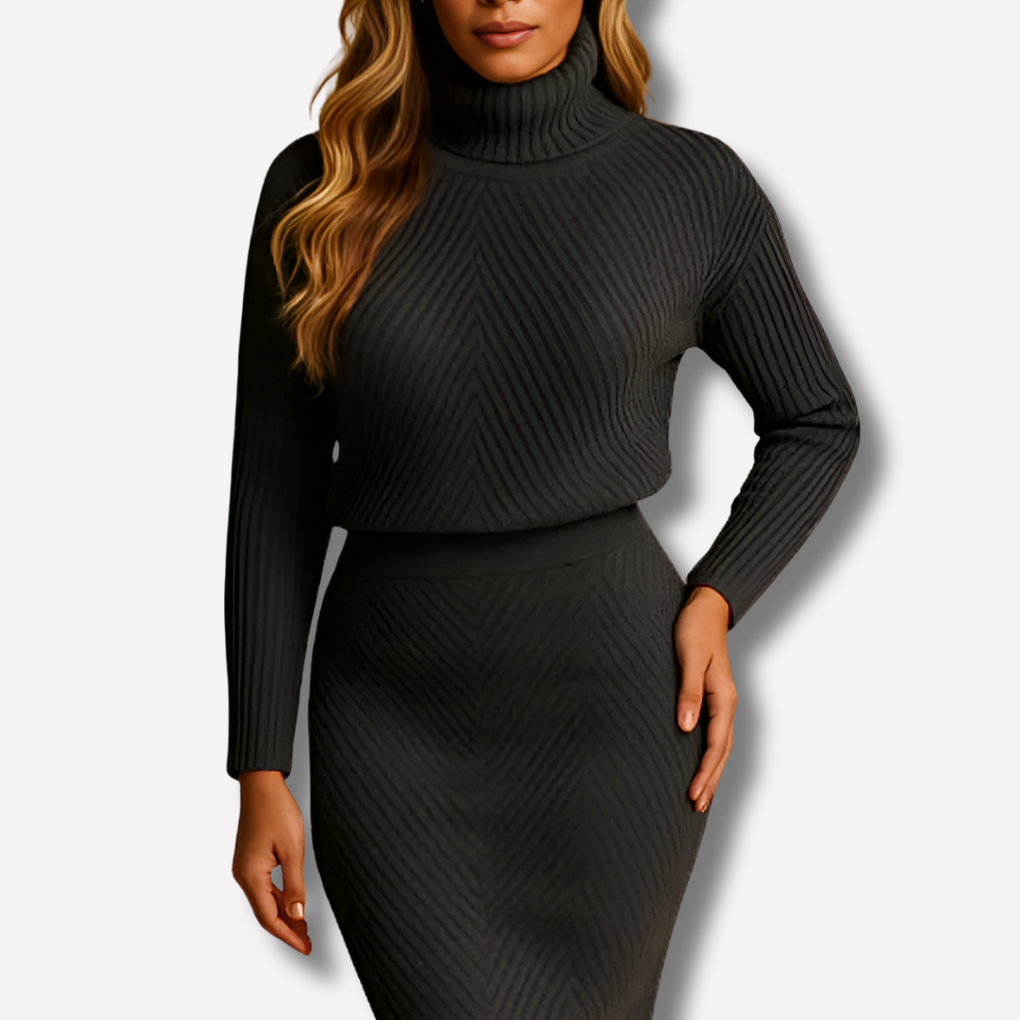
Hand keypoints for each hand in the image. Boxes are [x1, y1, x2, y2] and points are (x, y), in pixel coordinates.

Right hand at [232, 770, 310, 953]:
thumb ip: (295, 885)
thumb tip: (298, 914)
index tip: (305, 946)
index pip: (268, 918)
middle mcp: (243, 875)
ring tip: (304, 927)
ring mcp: (244, 868)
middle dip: (287, 929)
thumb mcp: (292, 849)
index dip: (288, 935)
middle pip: (265, 913)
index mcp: (251, 875)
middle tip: (308, 941)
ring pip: (264, 901)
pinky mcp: (249, 861)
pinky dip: (278, 899)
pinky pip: (263, 888)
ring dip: (283, 914)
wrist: (261, 785)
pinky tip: (292, 903)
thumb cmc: (276, 810)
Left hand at [674, 585, 736, 812]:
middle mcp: (726, 704)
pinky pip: (714, 734)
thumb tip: (686, 727)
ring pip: (721, 746)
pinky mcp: (712, 698)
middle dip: (710, 781)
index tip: (693, 794)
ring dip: (711, 772)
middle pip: (722, 752)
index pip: (716, 745)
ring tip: (700, 797)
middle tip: (695, 807)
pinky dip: (709, 755)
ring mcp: (721, 702)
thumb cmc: (694, 630)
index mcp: (723, 698)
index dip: (705, 772)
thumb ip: (689, 692)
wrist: (704, 608)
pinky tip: (700, 764)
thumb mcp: (690, 658)